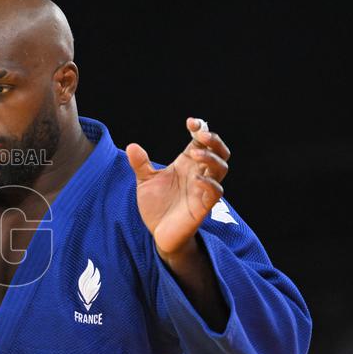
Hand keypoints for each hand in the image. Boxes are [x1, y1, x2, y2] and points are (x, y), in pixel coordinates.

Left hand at [126, 118, 231, 258]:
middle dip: (214, 140)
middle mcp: (199, 173)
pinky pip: (215, 192)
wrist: (158, 232)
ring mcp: (203, 189)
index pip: (201, 142)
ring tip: (194, 154)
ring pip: (221, 168)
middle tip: (200, 134)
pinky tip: (196, 179)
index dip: (201, 129)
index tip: (191, 122)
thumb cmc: (156, 205)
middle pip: (219, 152)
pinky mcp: (204, 206)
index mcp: (187, 164)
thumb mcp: (145, 181)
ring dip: (211, 158)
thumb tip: (131, 146)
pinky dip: (209, 183)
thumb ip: (140, 164)